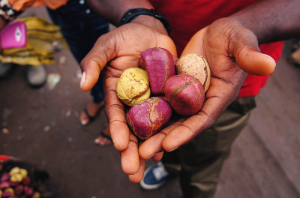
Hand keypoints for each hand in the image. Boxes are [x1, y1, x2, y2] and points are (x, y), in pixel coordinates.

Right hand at [80, 22, 175, 181]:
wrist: (149, 30)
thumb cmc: (124, 36)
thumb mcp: (106, 45)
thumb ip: (93, 62)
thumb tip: (83, 86)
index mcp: (116, 92)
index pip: (116, 114)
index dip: (118, 130)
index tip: (121, 146)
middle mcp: (133, 100)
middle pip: (133, 128)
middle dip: (132, 151)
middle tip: (133, 173)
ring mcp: (152, 99)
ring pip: (151, 127)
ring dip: (150, 148)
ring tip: (151, 167)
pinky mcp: (168, 95)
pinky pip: (169, 115)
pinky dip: (168, 131)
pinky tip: (168, 148)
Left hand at [137, 17, 275, 178]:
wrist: (218, 32)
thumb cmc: (233, 36)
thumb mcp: (241, 42)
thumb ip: (249, 55)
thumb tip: (268, 64)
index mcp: (219, 96)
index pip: (203, 119)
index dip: (187, 132)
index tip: (169, 144)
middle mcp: (201, 100)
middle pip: (181, 124)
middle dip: (163, 139)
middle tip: (143, 153)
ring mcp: (186, 95)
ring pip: (168, 115)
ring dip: (151, 129)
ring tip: (133, 143)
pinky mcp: (174, 86)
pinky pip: (160, 100)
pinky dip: (147, 111)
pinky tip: (132, 120)